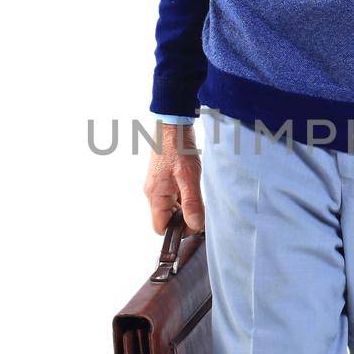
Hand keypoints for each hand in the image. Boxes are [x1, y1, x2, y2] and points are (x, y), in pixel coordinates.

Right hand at [143, 120, 204, 234]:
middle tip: (200, 208)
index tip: (195, 223)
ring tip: (197, 194)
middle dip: (183, 218)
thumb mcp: (189, 177)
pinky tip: (193, 187)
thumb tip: (195, 225)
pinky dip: (183, 197)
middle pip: (166, 219)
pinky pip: (172, 196)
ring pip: (170, 208)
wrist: (172, 123)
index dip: (177, 231)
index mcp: (155, 196)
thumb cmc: (178, 147)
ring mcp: (157, 186)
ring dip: (185, 207)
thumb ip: (192, 203)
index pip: (160, 228)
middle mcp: (153, 193)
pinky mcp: (163, 179)